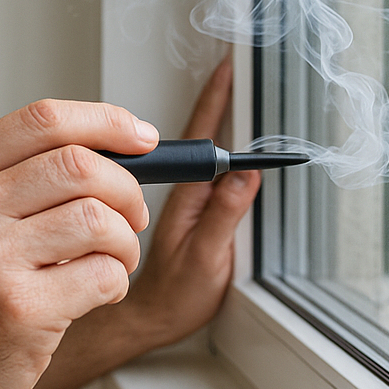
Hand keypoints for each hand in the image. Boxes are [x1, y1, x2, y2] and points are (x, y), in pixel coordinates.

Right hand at [0, 99, 158, 388]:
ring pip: (99, 219)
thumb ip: (10, 180)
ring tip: (113, 260)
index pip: (43, 120)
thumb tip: (104, 151)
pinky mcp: (19, 310)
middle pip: (79, 164)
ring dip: (126, 242)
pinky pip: (103, 275)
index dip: (105, 122)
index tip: (140, 137)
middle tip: (132, 214)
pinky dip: (115, 283)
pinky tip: (94, 294)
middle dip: (126, 189)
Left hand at [118, 57, 260, 346]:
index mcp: (183, 196)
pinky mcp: (179, 209)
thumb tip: (244, 173)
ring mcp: (175, 198)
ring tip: (231, 92)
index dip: (215, 101)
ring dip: (211, 121)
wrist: (145, 320)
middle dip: (215, 99)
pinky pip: (192, 170)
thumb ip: (223, 215)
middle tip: (234, 67)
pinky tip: (219, 146)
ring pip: (190, 151)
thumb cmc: (170, 297)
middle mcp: (174, 190)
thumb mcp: (207, 260)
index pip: (200, 137)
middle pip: (195, 135)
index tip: (228, 68)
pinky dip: (208, 151)